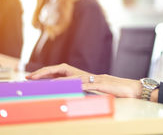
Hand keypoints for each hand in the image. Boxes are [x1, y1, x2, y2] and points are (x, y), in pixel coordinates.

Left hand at [26, 63, 141, 98]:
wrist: (134, 89)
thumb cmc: (116, 91)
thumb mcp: (96, 91)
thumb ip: (84, 90)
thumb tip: (70, 93)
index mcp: (84, 77)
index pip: (62, 72)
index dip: (47, 73)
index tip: (31, 78)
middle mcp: (87, 75)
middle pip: (62, 69)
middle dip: (44, 72)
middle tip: (29, 77)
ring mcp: (94, 78)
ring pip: (71, 75)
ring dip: (55, 76)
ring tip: (40, 79)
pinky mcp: (102, 84)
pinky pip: (87, 83)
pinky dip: (77, 84)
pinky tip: (68, 86)